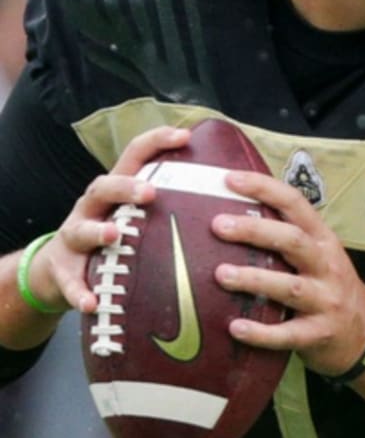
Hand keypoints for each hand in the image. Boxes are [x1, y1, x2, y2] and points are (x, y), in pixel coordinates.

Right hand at [31, 125, 191, 314]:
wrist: (58, 271)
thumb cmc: (113, 236)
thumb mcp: (136, 216)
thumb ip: (172, 206)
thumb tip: (232, 203)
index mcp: (116, 192)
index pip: (134, 156)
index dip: (157, 141)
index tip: (186, 135)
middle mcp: (91, 208)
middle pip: (104, 186)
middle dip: (126, 187)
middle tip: (151, 192)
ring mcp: (73, 238)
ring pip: (80, 230)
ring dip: (98, 231)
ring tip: (114, 235)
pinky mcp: (63, 271)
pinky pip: (70, 282)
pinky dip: (80, 292)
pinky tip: (92, 302)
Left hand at [212, 171, 364, 375]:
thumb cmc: (330, 286)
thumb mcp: (319, 254)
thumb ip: (286, 237)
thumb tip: (231, 215)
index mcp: (323, 240)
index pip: (295, 204)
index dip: (264, 188)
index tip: (229, 179)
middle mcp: (327, 265)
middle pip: (293, 241)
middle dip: (255, 231)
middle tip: (218, 225)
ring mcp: (325, 300)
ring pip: (290, 287)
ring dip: (254, 279)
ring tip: (221, 274)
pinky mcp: (318, 333)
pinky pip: (288, 334)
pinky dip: (261, 332)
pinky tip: (235, 327)